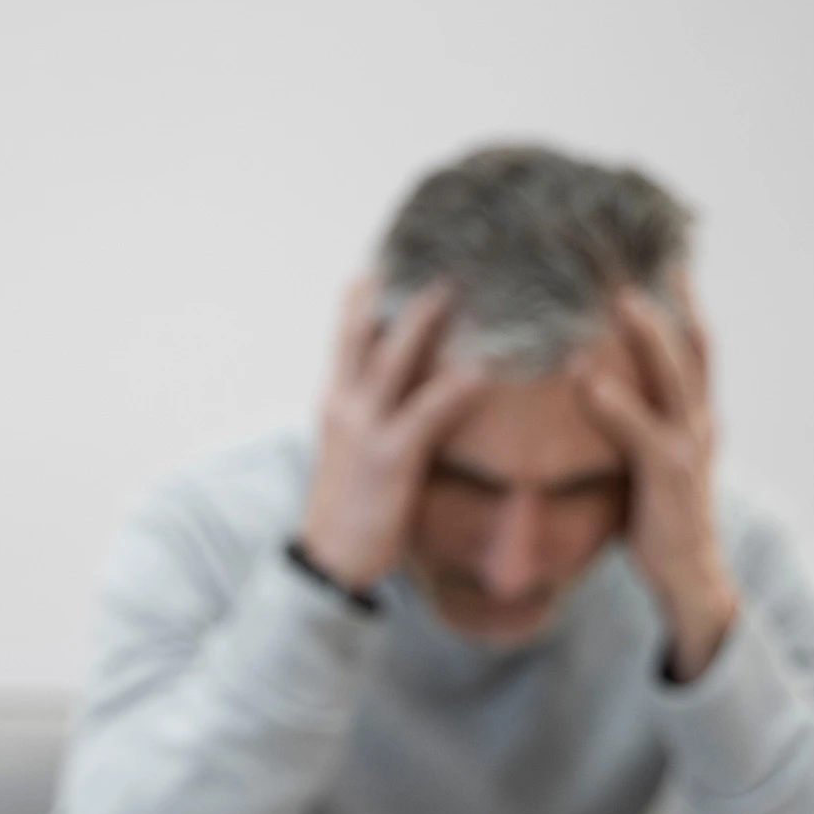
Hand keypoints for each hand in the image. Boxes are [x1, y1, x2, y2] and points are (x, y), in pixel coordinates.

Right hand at [300, 280, 483, 590]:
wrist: (328, 563)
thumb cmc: (350, 511)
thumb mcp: (354, 453)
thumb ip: (377, 418)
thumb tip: (413, 391)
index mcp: (335, 402)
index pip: (348, 335)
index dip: (364, 296)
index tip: (387, 259)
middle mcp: (344, 405)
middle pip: (364, 332)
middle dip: (393, 291)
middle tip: (430, 250)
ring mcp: (365, 430)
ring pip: (393, 359)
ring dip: (424, 320)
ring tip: (455, 286)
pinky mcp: (391, 459)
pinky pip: (428, 412)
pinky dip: (455, 387)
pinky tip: (485, 368)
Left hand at [574, 283, 739, 682]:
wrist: (688, 579)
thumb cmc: (657, 519)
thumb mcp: (641, 462)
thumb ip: (624, 425)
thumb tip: (583, 390)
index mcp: (694, 414)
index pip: (691, 345)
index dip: (679, 303)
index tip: (658, 260)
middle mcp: (700, 421)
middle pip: (691, 345)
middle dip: (671, 300)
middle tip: (642, 254)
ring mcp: (689, 446)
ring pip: (674, 377)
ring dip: (648, 336)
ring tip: (620, 298)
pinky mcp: (670, 475)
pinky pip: (641, 431)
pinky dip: (614, 403)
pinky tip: (586, 379)